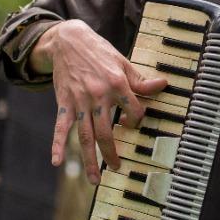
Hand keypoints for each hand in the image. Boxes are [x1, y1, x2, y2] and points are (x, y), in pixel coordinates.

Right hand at [37, 20, 166, 182]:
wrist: (69, 40)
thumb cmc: (99, 52)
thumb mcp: (123, 63)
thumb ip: (140, 80)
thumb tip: (163, 85)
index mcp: (117, 84)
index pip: (134, 112)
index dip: (136, 120)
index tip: (130, 123)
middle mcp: (98, 95)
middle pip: (107, 132)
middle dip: (111, 153)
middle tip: (116, 167)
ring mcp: (79, 101)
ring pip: (85, 135)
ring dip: (89, 159)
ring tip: (94, 179)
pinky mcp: (64, 102)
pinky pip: (60, 127)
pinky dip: (57, 144)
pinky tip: (56, 161)